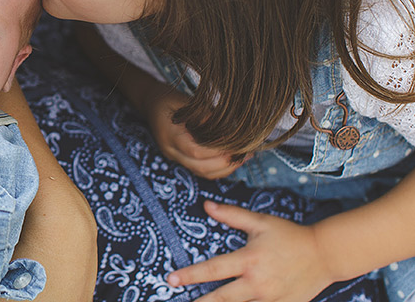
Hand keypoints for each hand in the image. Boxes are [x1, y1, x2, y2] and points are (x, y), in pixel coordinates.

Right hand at [148, 92, 242, 178]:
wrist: (151, 104)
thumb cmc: (169, 99)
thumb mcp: (186, 102)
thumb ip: (205, 115)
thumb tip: (230, 128)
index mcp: (170, 135)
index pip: (196, 151)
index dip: (218, 151)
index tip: (237, 144)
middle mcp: (171, 151)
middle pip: (200, 167)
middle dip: (225, 164)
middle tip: (245, 154)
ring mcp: (175, 157)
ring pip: (202, 173)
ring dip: (225, 169)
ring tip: (243, 157)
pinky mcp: (181, 160)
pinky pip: (201, 171)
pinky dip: (218, 168)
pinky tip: (232, 158)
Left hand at [167, 201, 332, 301]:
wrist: (325, 255)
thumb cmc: (289, 236)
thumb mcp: (260, 222)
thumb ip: (232, 215)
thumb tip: (207, 205)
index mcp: (249, 260)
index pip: (212, 269)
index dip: (190, 275)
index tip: (171, 279)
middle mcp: (257, 283)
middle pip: (222, 299)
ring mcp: (270, 299)